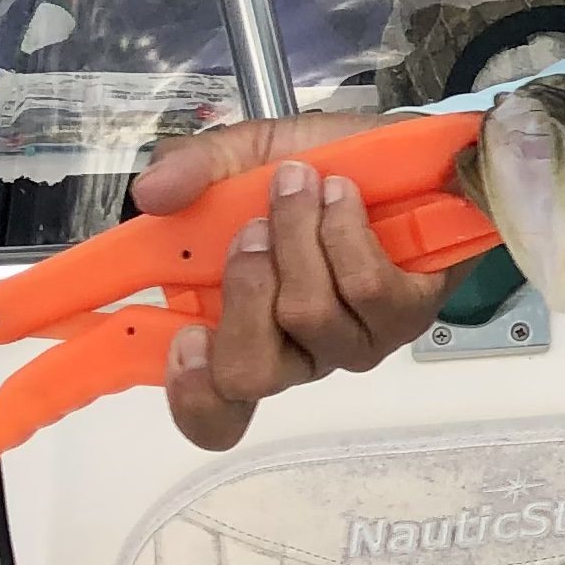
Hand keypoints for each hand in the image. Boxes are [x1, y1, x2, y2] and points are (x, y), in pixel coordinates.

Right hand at [131, 112, 455, 450]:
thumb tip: (150, 193)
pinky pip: (365, 289)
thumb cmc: (324, 171)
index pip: (216, 412)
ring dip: (299, 239)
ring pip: (308, 315)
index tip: (185, 337)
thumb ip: (195, 168)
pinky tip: (345, 196)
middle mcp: (301, 352)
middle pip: (250, 372)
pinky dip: (346, 233)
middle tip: (252, 229)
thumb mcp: (248, 155)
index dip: (193, 396)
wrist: (414, 153)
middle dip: (242, 290)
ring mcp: (357, 340)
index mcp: (245, 330)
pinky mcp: (408, 316)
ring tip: (303, 184)